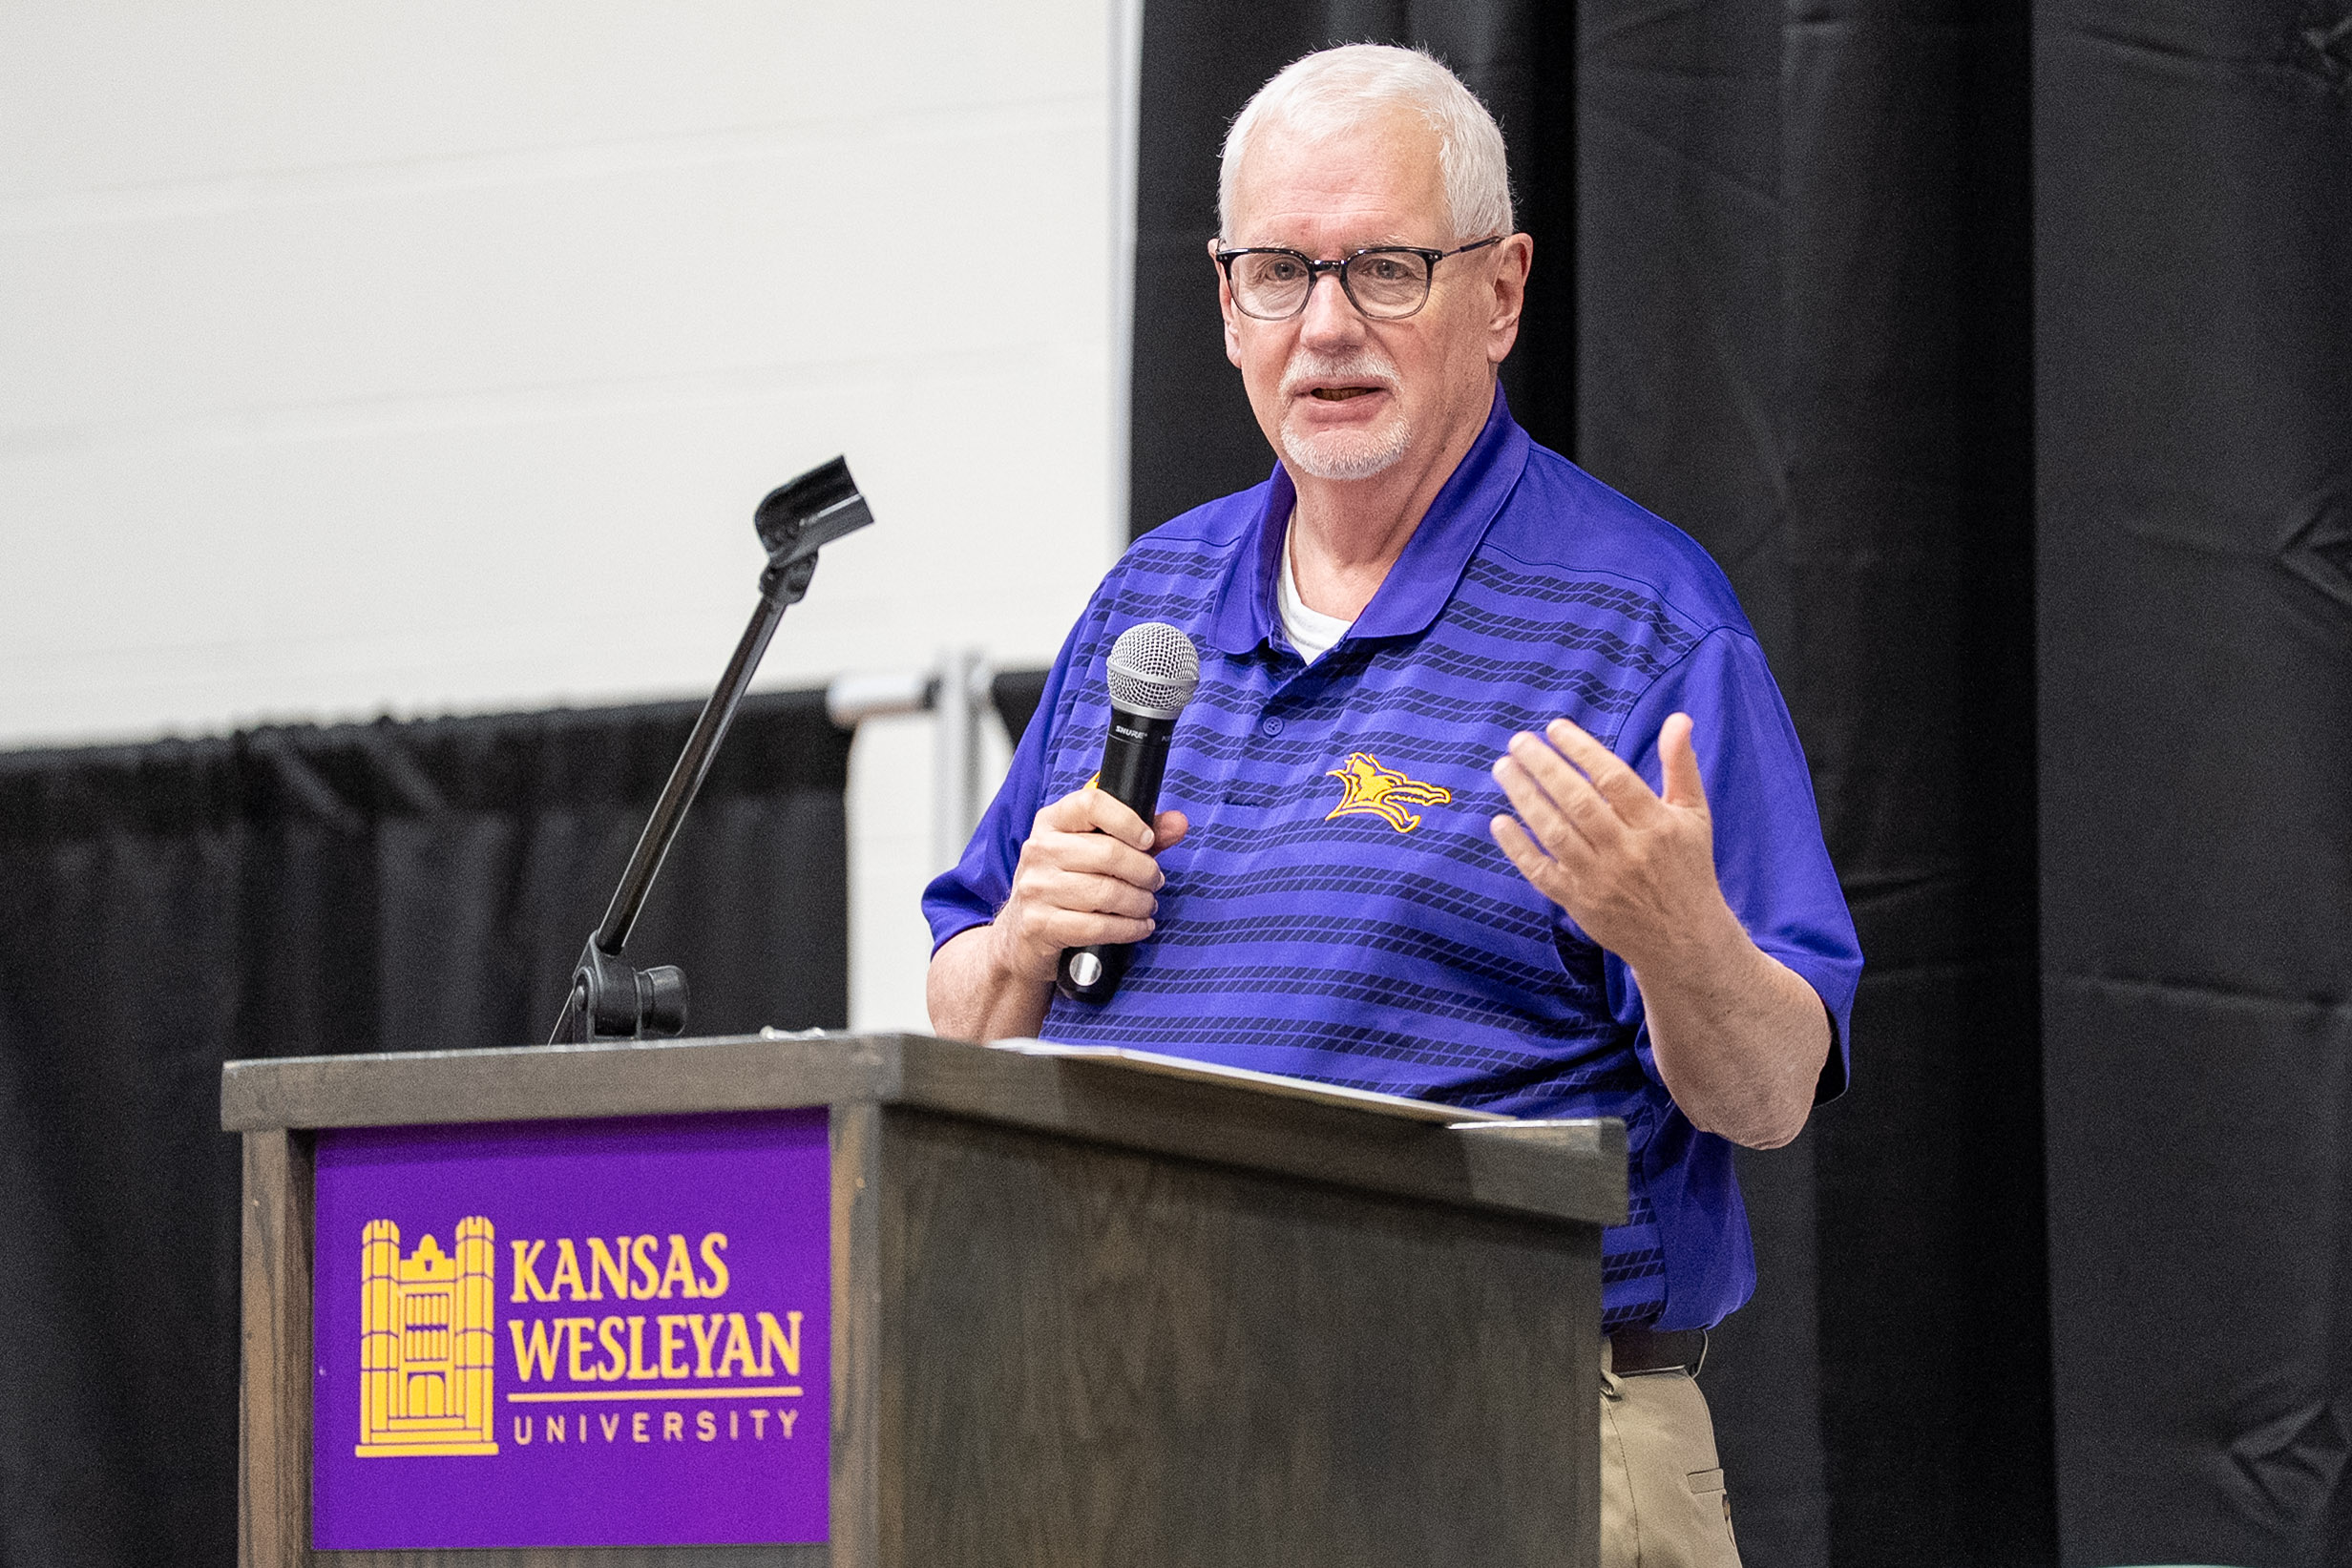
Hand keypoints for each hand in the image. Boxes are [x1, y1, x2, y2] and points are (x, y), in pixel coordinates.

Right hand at [988, 786, 1188, 984]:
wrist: (1021, 935)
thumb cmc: (1064, 886)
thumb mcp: (1094, 852)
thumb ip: (1139, 836)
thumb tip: (1178, 823)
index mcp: (1052, 822)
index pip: (1092, 804)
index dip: (1127, 820)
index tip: (1147, 840)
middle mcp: (1039, 850)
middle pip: (1108, 853)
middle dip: (1144, 871)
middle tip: (1155, 881)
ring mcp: (1036, 888)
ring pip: (1106, 892)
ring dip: (1139, 903)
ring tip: (1147, 905)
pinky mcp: (1039, 924)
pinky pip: (1097, 927)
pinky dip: (1128, 929)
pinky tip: (1138, 927)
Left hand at [1488, 714, 1737, 971]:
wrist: (1683, 940)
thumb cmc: (1686, 866)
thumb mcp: (1694, 815)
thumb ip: (1680, 765)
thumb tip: (1677, 718)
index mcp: (1657, 825)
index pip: (1614, 779)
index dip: (1582, 750)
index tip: (1555, 728)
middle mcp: (1628, 852)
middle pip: (1578, 802)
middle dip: (1544, 767)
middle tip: (1518, 741)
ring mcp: (1600, 879)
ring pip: (1555, 833)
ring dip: (1524, 798)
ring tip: (1504, 768)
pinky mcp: (1579, 903)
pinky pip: (1541, 872)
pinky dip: (1517, 848)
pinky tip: (1499, 821)